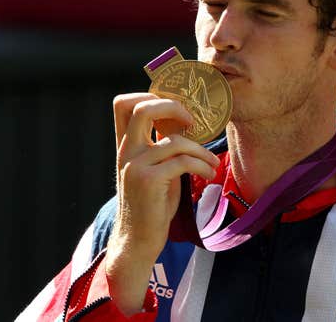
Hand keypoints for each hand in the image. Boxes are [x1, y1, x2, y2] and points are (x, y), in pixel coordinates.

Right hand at [105, 93, 219, 314]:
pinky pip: (183, 161)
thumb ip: (161, 145)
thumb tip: (185, 122)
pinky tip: (208, 173)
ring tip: (212, 163)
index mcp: (125, 144)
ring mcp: (135, 165)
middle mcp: (126, 150)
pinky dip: (202, 165)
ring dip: (201, 150)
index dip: (150, 95)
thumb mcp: (154, 168)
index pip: (123, 104)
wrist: (138, 239)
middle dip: (174, 107)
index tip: (175, 110)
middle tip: (192, 123)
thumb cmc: (152, 203)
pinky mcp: (148, 181)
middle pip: (142, 107)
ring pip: (175, 140)